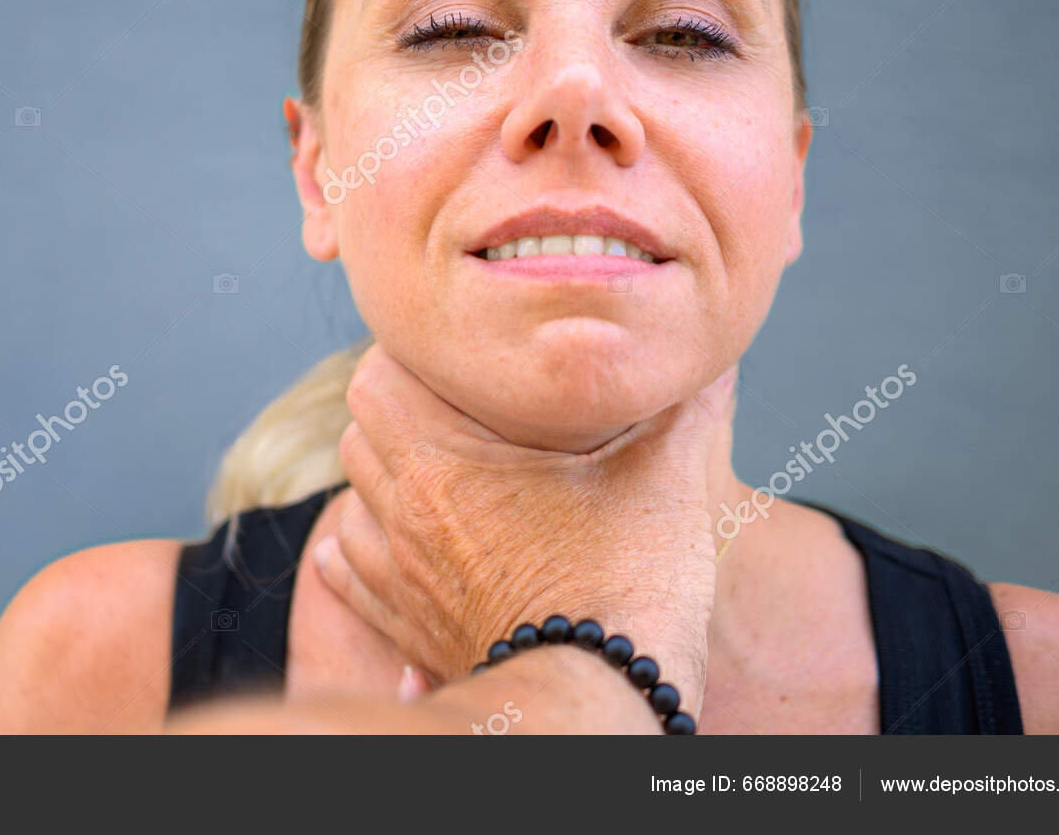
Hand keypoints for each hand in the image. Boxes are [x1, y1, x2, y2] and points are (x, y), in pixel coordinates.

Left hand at [313, 342, 735, 717]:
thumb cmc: (626, 588)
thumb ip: (682, 411)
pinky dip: (364, 554)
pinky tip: (398, 546)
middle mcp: (407, 517)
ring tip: (431, 475)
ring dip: (380, 485)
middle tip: (453, 412)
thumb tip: (708, 363)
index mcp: (444, 464)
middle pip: (357, 436)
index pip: (375, 380)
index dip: (408, 357)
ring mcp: (403, 579)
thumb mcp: (664, 481)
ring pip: (350, 508)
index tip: (456, 360)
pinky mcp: (412, 630)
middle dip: (397, 415)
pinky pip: (353, 580)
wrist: (601, 701)